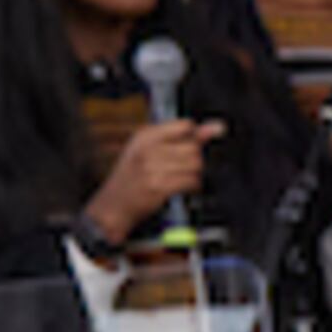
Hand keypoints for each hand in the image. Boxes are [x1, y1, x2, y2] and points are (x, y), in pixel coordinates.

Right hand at [81, 117, 221, 246]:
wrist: (114, 204)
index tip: (187, 147)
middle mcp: (147, 149)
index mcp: (145, 135)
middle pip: (194, 148)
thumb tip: (217, 127)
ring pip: (195, 165)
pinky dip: (192, 186)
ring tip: (181, 177)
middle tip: (183, 167)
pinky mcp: (159, 186)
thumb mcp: (151, 150)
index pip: (185, 126)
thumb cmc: (133, 176)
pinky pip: (191, 181)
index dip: (192, 138)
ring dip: (194, 174)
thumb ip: (185, 137)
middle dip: (195, 160)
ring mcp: (152, 168)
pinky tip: (183, 186)